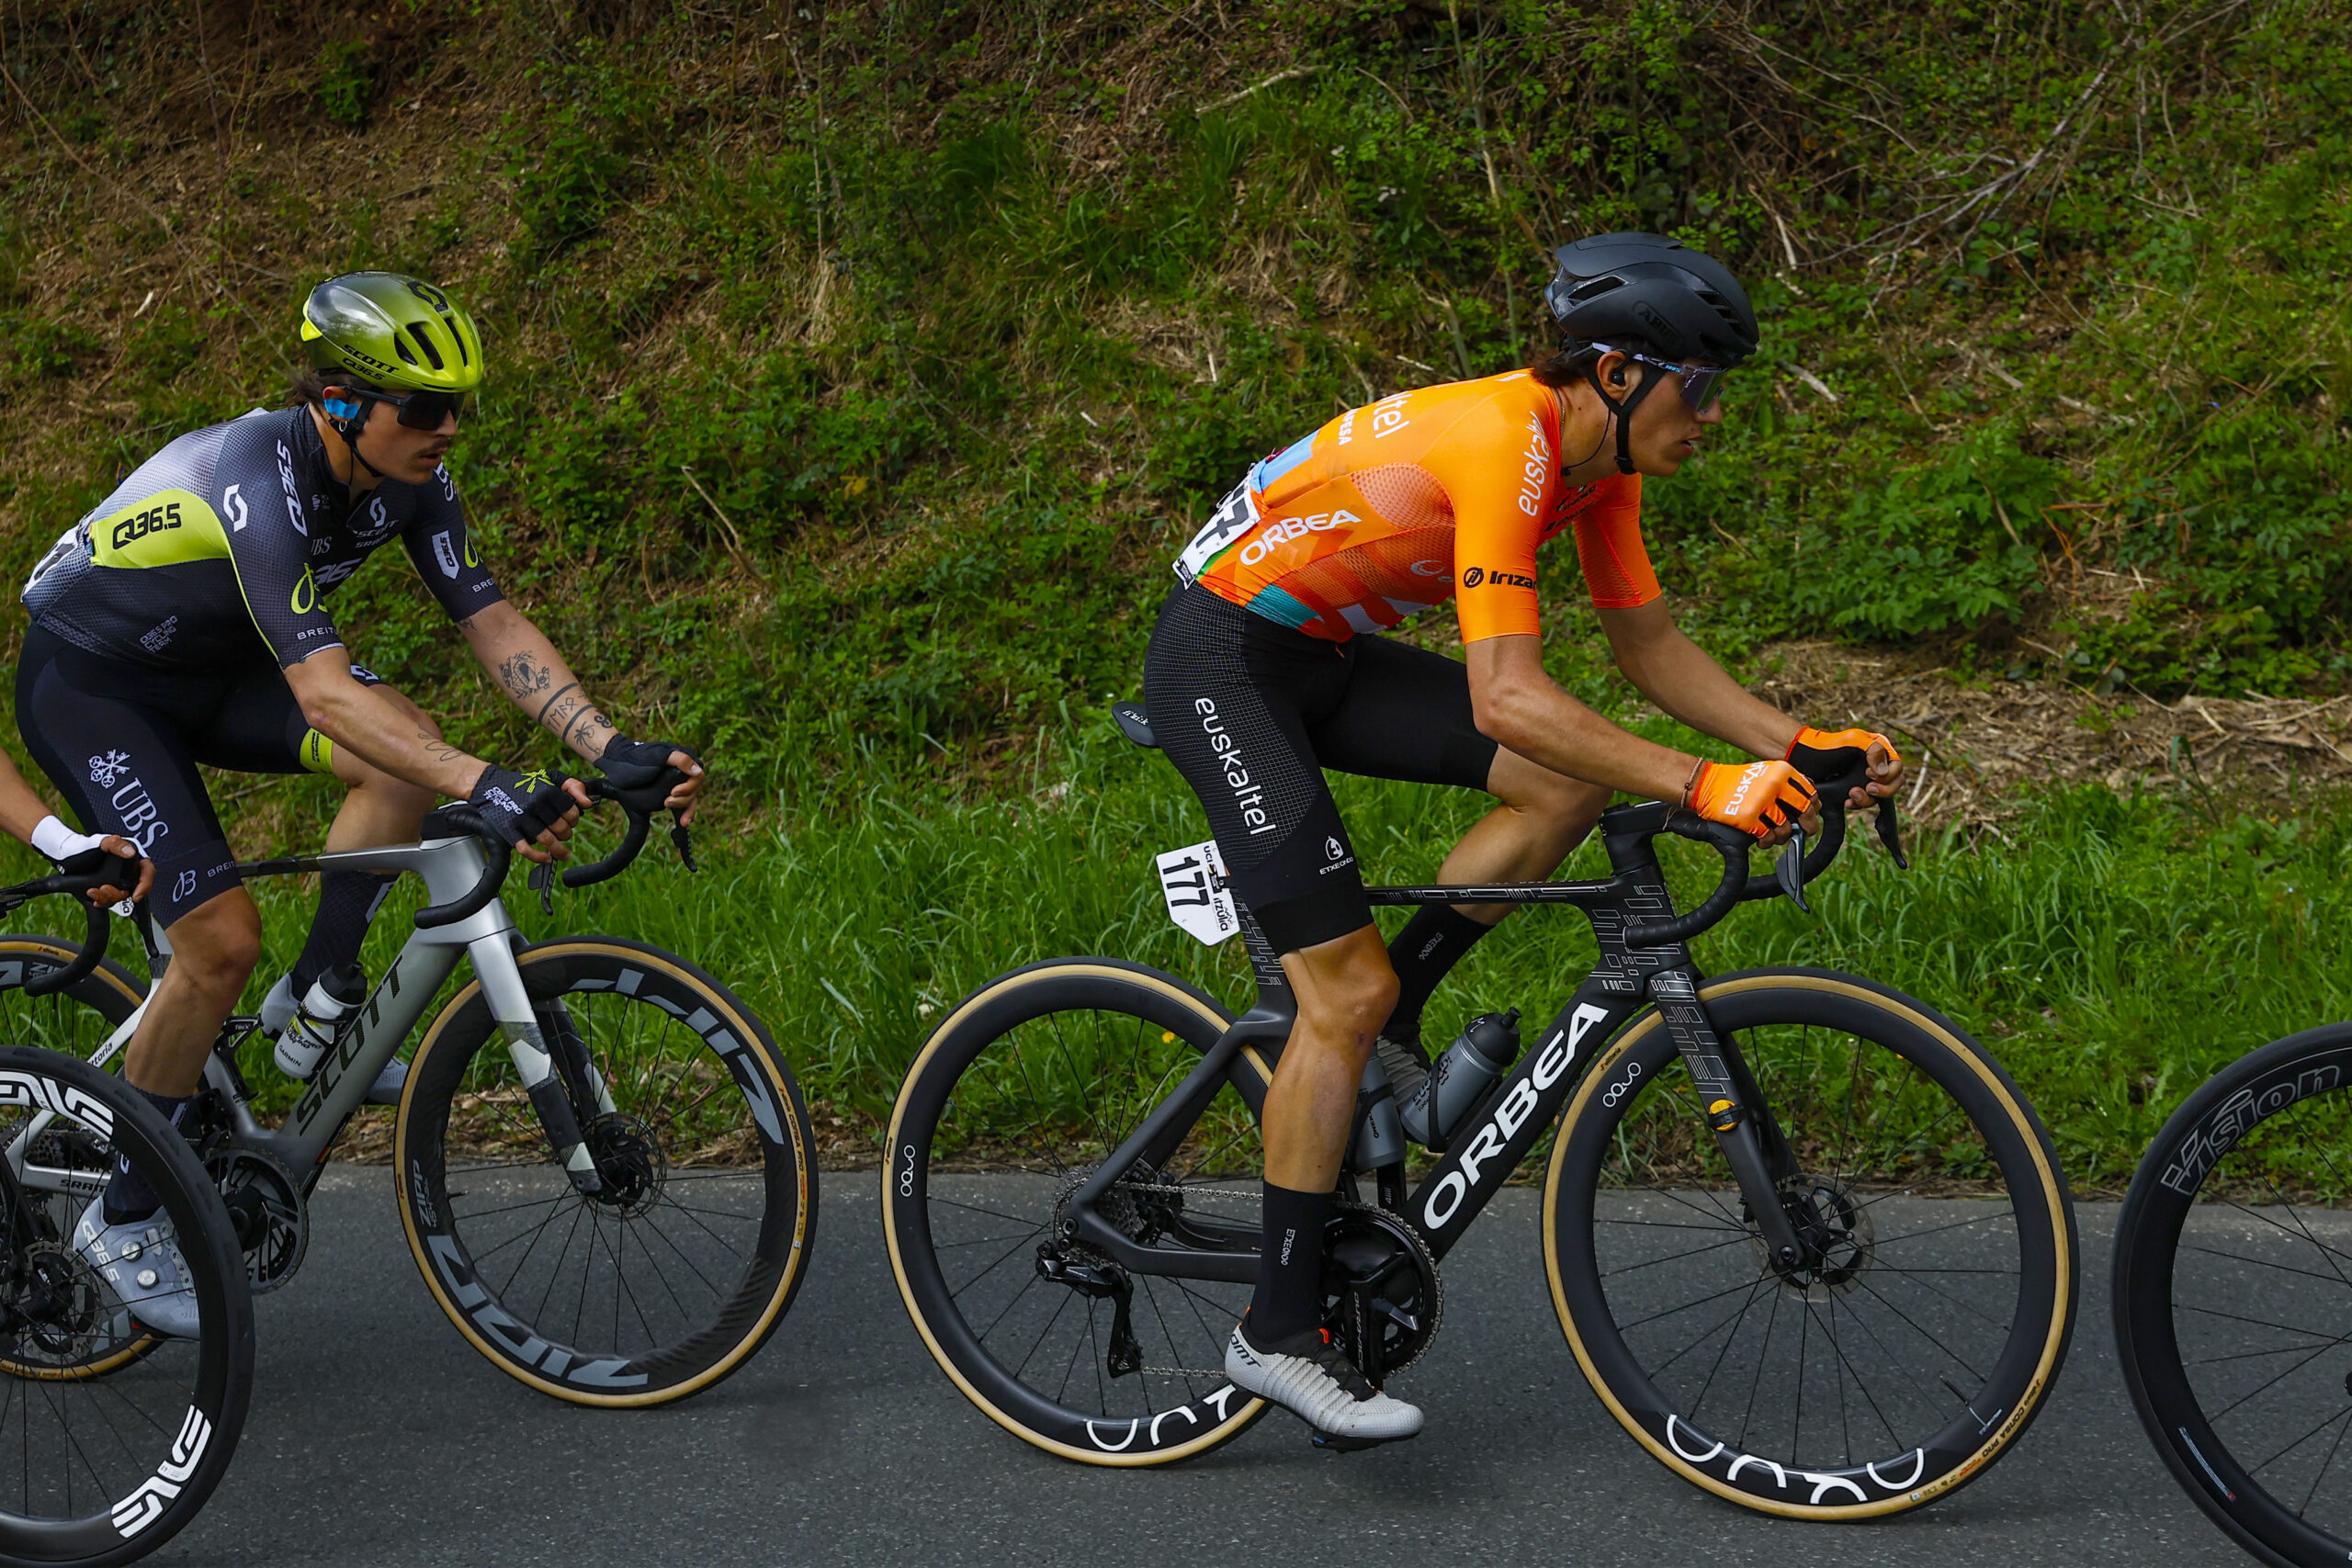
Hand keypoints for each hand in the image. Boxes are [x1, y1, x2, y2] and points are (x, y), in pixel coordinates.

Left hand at [31, 817, 150, 906]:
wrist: (65, 855)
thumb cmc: (84, 846)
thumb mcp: (100, 842)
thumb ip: (116, 844)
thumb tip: (131, 853)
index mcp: (131, 858)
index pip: (147, 871)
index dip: (145, 884)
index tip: (136, 894)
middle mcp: (126, 871)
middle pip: (133, 888)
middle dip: (119, 893)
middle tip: (104, 889)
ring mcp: (116, 881)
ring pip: (120, 896)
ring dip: (107, 897)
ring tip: (93, 891)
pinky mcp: (105, 890)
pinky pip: (108, 900)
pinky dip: (100, 900)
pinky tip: (92, 894)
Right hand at [469, 763, 590, 863]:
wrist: (491, 786)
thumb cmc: (524, 784)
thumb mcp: (550, 777)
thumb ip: (572, 786)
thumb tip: (588, 803)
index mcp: (547, 791)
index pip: (572, 813)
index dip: (574, 820)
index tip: (570, 822)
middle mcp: (535, 803)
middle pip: (561, 828)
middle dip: (566, 835)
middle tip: (564, 835)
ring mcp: (521, 817)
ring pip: (547, 840)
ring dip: (559, 850)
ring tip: (563, 854)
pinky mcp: (508, 829)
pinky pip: (526, 849)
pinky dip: (538, 857)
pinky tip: (547, 859)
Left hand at [598, 735, 705, 824]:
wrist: (619, 762)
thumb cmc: (637, 757)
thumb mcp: (658, 755)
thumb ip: (679, 759)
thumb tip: (697, 771)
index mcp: (685, 759)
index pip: (698, 777)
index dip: (688, 787)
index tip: (673, 792)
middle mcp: (684, 771)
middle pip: (695, 790)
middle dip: (683, 800)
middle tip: (666, 802)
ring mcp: (677, 782)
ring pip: (690, 799)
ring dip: (685, 810)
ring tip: (680, 821)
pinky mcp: (670, 791)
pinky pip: (683, 803)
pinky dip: (685, 813)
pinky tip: (684, 822)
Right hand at [1686, 759, 1820, 844]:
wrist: (1706, 784)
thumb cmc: (1737, 781)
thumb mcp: (1766, 772)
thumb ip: (1787, 784)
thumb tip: (1809, 806)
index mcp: (1782, 771)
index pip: (1811, 792)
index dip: (1813, 807)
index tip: (1809, 814)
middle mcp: (1774, 784)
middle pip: (1805, 811)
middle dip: (1808, 826)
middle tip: (1804, 831)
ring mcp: (1761, 801)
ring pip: (1785, 829)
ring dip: (1782, 837)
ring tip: (1774, 836)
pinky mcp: (1747, 817)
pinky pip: (1767, 837)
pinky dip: (1766, 842)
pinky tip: (1762, 840)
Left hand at [1786, 726, 1903, 809]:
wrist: (1803, 757)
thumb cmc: (1827, 745)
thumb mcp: (1853, 740)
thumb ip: (1874, 750)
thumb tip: (1883, 772)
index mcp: (1879, 750)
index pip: (1897, 767)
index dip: (1889, 774)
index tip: (1870, 774)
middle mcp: (1875, 765)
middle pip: (1894, 784)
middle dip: (1883, 790)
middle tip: (1867, 788)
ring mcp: (1864, 779)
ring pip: (1879, 797)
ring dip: (1868, 799)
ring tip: (1851, 794)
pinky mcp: (1853, 790)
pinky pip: (1864, 803)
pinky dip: (1858, 804)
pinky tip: (1847, 802)